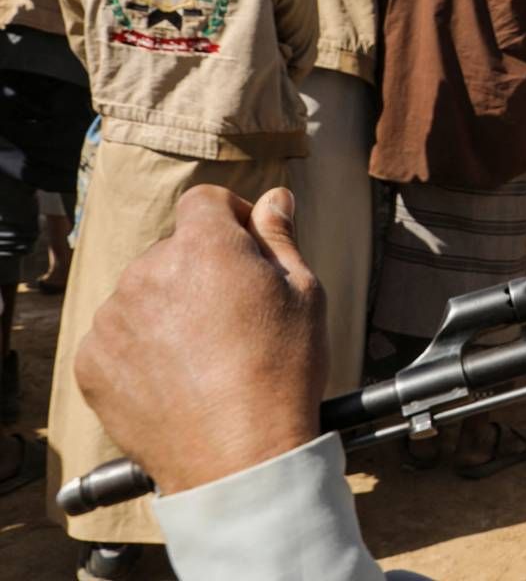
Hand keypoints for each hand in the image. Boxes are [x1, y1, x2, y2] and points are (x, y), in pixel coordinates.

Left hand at [75, 186, 326, 493]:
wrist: (239, 455)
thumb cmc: (282, 372)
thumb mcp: (304, 294)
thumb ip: (280, 237)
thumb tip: (273, 198)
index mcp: (205, 247)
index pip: (205, 202)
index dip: (231, 218)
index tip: (248, 250)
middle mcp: (148, 272)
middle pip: (173, 252)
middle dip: (202, 272)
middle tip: (235, 318)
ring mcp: (113, 318)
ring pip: (143, 295)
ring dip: (168, 309)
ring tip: (205, 356)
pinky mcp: (92, 361)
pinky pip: (117, 338)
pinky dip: (141, 349)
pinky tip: (177, 377)